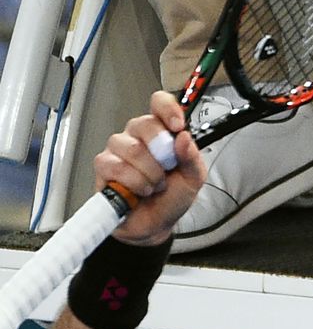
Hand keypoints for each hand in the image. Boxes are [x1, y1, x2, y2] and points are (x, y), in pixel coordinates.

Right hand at [93, 91, 206, 245]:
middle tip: (166, 173)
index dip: (167, 109)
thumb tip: (184, 138)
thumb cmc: (171, 199)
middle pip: (144, 124)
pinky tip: (139, 191)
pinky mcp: (104, 166)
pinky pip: (117, 167)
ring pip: (132, 149)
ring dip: (149, 175)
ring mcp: (118, 149)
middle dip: (161, 154)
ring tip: (153, 186)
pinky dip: (134, 183)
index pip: (159, 104)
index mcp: (161, 133)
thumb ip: (192, 158)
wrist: (155, 225)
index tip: (176, 126)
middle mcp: (137, 136)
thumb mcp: (193, 179)